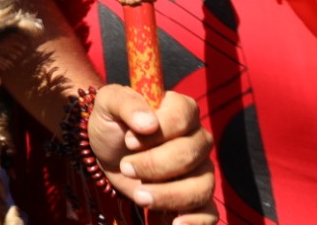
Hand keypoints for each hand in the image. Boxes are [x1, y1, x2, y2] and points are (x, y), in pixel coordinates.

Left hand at [90, 85, 215, 223]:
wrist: (109, 154)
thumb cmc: (112, 124)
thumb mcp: (108, 104)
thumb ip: (125, 103)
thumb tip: (148, 122)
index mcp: (180, 109)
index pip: (184, 115)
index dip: (158, 131)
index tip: (129, 141)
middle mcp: (196, 139)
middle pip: (190, 154)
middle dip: (155, 165)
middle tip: (126, 168)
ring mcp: (201, 170)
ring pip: (201, 186)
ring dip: (169, 195)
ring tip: (139, 196)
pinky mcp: (196, 198)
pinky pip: (208, 213)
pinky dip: (195, 222)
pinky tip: (174, 223)